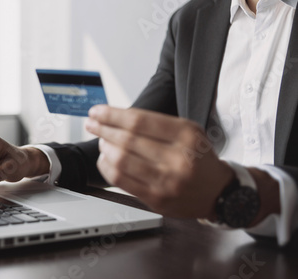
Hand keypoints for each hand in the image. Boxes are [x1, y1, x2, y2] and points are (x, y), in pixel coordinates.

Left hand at [85, 105, 233, 218]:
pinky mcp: (157, 199)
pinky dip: (106, 167)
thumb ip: (156, 124)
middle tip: (92, 123)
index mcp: (186, 134)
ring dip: (104, 147)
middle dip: (103, 128)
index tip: (97, 111)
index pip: (139, 120)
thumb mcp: (188, 131)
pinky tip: (105, 159)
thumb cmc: (198, 158)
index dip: (112, 115)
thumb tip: (116, 117)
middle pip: (127, 139)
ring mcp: (167, 180)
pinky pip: (121, 180)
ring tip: (101, 141)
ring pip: (121, 159)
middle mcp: (178, 157)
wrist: (218, 192)